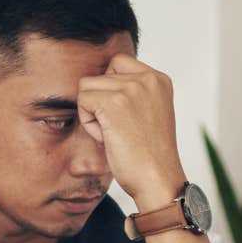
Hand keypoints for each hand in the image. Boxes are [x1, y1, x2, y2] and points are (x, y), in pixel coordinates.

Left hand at [74, 54, 186, 207]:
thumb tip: (99, 82)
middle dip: (100, 101)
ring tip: (113, 133)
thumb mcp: (149, 113)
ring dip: (92, 111)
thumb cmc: (149, 155)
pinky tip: (107, 137)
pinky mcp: (114, 102)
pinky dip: (88, 122)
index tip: (122, 116)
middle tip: (118, 127)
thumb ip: (133, 93)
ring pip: (87, 86)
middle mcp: (148, 78)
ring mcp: (132, 88)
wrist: (158, 179)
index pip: (118, 63)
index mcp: (159, 79)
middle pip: (100, 75)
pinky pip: (82, 100)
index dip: (109, 89)